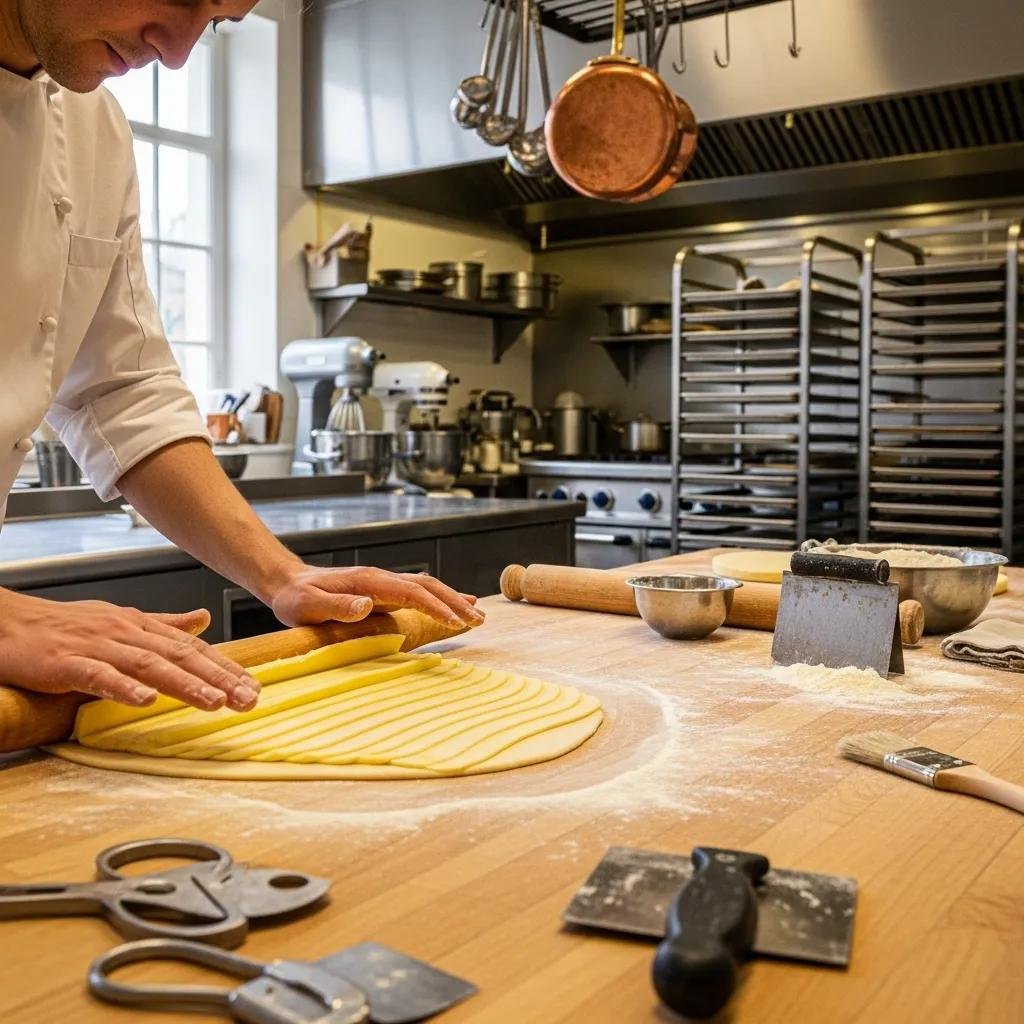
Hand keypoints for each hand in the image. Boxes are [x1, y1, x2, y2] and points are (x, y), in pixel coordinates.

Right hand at [0, 591, 259, 710]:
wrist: (8, 623)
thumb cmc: (65, 626)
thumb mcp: (121, 620)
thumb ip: (164, 624)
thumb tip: (204, 619)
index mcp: (141, 626)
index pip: (191, 648)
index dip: (224, 667)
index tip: (253, 686)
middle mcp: (126, 634)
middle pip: (180, 656)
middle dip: (218, 678)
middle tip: (249, 698)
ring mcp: (97, 647)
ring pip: (149, 665)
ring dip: (184, 684)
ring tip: (215, 702)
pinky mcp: (67, 663)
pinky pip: (98, 676)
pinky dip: (123, 687)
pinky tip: (145, 700)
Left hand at [269, 565, 485, 629]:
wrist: (288, 584)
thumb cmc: (296, 598)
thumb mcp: (308, 605)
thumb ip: (337, 606)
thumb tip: (368, 605)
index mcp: (369, 581)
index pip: (412, 592)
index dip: (436, 607)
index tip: (456, 621)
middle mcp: (382, 579)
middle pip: (428, 586)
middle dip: (455, 602)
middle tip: (479, 620)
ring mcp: (384, 584)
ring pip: (427, 588)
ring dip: (453, 600)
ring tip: (477, 616)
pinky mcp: (384, 592)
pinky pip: (419, 594)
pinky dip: (440, 600)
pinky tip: (454, 607)